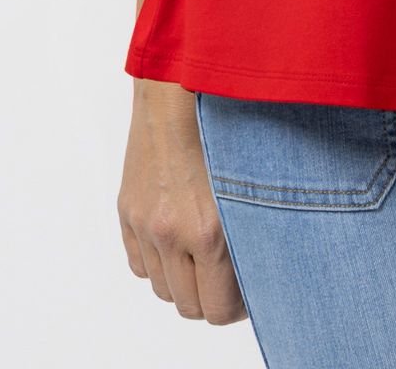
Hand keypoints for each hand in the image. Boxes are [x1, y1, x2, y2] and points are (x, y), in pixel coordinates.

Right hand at [116, 79, 247, 324]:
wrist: (180, 86)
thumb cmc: (228, 124)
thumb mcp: (255, 180)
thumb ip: (256, 230)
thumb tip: (268, 268)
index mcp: (210, 230)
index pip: (219, 310)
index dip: (237, 306)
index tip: (250, 289)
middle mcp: (172, 233)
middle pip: (189, 306)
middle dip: (211, 295)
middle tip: (228, 273)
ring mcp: (145, 224)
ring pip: (163, 288)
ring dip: (184, 279)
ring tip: (203, 252)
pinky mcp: (127, 211)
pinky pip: (140, 265)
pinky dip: (158, 262)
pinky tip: (177, 238)